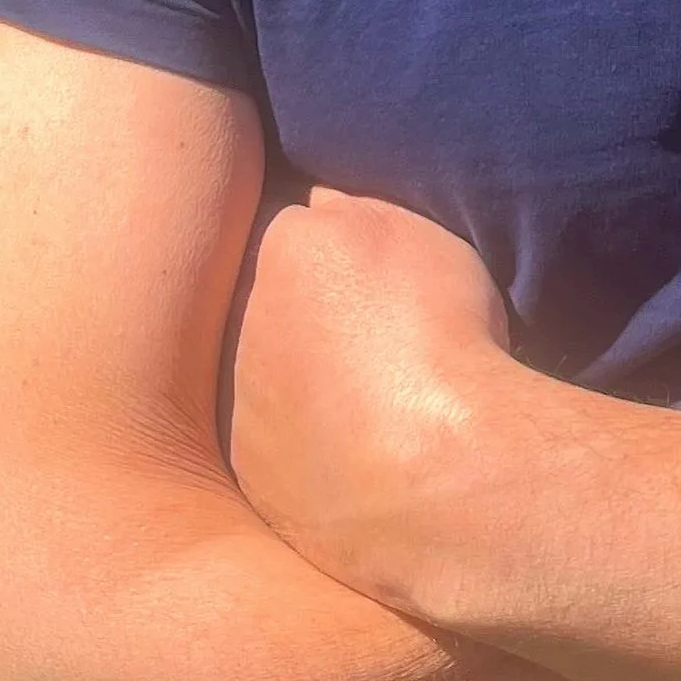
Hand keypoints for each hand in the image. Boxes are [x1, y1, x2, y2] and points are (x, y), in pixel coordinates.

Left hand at [225, 186, 518, 608]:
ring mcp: (239, 402)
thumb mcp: (417, 233)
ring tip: (373, 405)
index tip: (372, 275)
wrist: (439, 470)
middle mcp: (241, 320)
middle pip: (273, 302)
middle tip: (373, 340)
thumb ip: (355, 209)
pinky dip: (308, 446)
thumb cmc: (441, 339)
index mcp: (283, 248)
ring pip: (267, 375)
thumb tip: (319, 203)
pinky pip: (276, 447)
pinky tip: (359, 454)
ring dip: (304, 383)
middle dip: (308, 314)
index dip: (337, 249)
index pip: (296, 225)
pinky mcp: (251, 477)